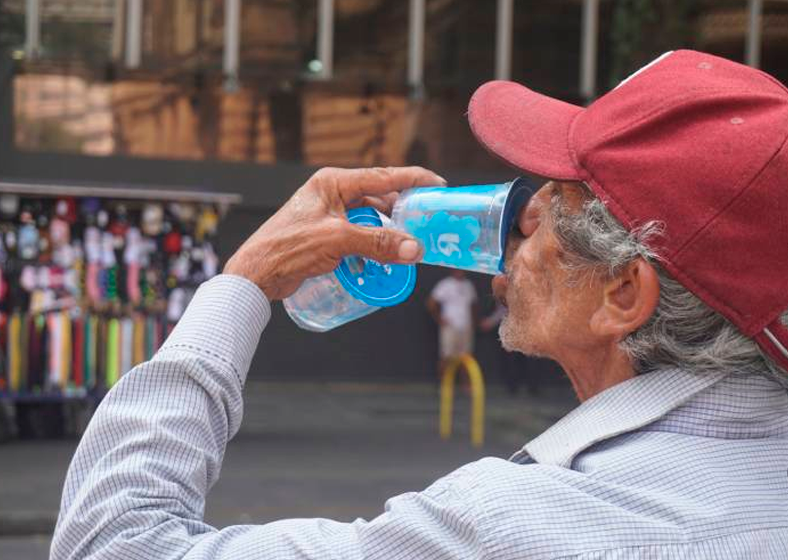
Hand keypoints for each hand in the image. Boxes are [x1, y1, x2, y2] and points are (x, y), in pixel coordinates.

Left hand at [224, 167, 445, 299]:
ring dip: (390, 228)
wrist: (256, 273)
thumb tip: (414, 248)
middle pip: (379, 196)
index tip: (438, 185)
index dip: (413, 180)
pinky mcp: (326, 234)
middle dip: (404, 208)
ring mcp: (329, 213)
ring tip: (413, 240)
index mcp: (333, 182)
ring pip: (371, 217)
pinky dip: (376, 242)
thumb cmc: (287, 247)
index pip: (382, 176)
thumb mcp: (337, 240)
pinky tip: (387, 254)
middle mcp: (332, 193)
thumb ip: (378, 242)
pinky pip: (361, 233)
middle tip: (429, 219)